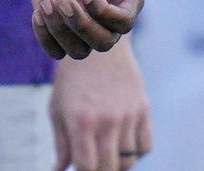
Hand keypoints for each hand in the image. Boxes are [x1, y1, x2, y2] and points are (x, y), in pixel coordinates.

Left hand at [29, 0, 141, 58]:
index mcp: (127, 0)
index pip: (124, 22)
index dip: (104, 13)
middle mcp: (109, 21)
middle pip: (103, 43)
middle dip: (81, 25)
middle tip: (63, 1)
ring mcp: (86, 29)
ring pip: (79, 52)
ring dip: (59, 30)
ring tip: (46, 1)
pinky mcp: (63, 33)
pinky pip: (56, 52)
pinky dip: (45, 37)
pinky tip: (37, 12)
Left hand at [51, 43, 151, 170]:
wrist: (97, 45)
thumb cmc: (71, 79)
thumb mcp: (57, 108)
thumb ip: (61, 144)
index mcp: (81, 121)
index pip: (87, 167)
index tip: (81, 167)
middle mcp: (107, 120)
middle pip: (109, 168)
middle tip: (94, 162)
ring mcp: (128, 115)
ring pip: (129, 161)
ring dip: (117, 163)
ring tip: (106, 152)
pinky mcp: (143, 108)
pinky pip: (145, 147)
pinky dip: (136, 153)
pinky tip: (122, 144)